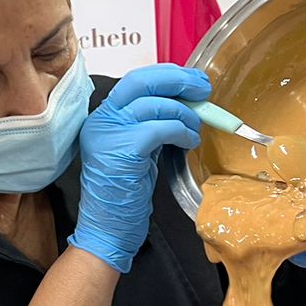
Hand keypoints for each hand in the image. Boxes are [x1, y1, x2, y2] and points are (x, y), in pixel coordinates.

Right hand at [68, 65, 209, 273]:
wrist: (106, 229)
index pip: (136, 81)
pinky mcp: (123, 150)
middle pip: (142, 80)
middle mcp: (102, 120)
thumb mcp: (136, 150)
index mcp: (103, 117)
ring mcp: (109, 133)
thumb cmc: (123, 194)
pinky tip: (189, 143)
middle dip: (179, 80)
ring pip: (157, 104)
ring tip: (195, 131)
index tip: (194, 81)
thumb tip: (186, 104)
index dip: (168, 76)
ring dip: (186, 115)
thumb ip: (151, 125)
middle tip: (203, 89)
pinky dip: (182, 132)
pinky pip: (162, 128)